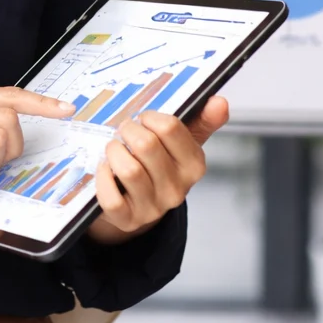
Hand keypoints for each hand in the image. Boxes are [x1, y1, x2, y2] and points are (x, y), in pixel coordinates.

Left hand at [88, 95, 228, 242]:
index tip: (143, 119)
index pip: (170, 128)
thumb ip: (202, 120)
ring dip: (114, 151)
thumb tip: (220, 102)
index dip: (150, 117)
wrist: (137, 204)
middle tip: (124, 131)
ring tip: (114, 148)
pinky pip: (111, 198)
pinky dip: (102, 178)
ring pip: (129, 170)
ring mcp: (153, 207)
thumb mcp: (182, 142)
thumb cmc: (159, 164)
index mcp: (194, 166)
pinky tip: (105, 169)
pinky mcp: (128, 220)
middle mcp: (177, 189)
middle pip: (146, 145)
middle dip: (128, 130)